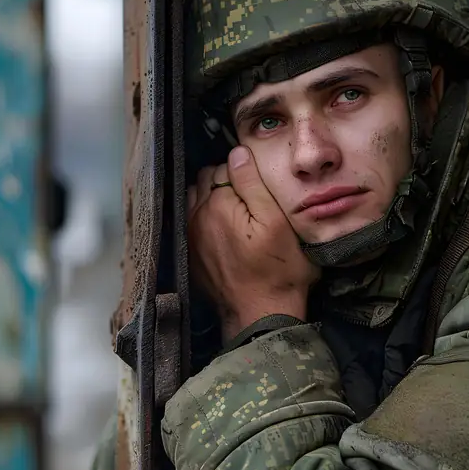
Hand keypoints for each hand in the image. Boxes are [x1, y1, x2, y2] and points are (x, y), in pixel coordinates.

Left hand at [188, 146, 319, 339]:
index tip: (259, 185)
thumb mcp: (277, 221)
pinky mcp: (190, 256)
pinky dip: (202, 218)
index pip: (224, 167)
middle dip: (223, 181)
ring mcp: (190, 238)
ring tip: (234, 209)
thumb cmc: (279, 270)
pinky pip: (190, 224)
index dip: (244, 172)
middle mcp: (196, 216)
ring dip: (209, 197)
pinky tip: (222, 229)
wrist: (261, 316)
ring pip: (194, 200)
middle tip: (248, 195)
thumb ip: (253, 184)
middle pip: (204, 181)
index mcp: (218, 203)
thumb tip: (237, 153)